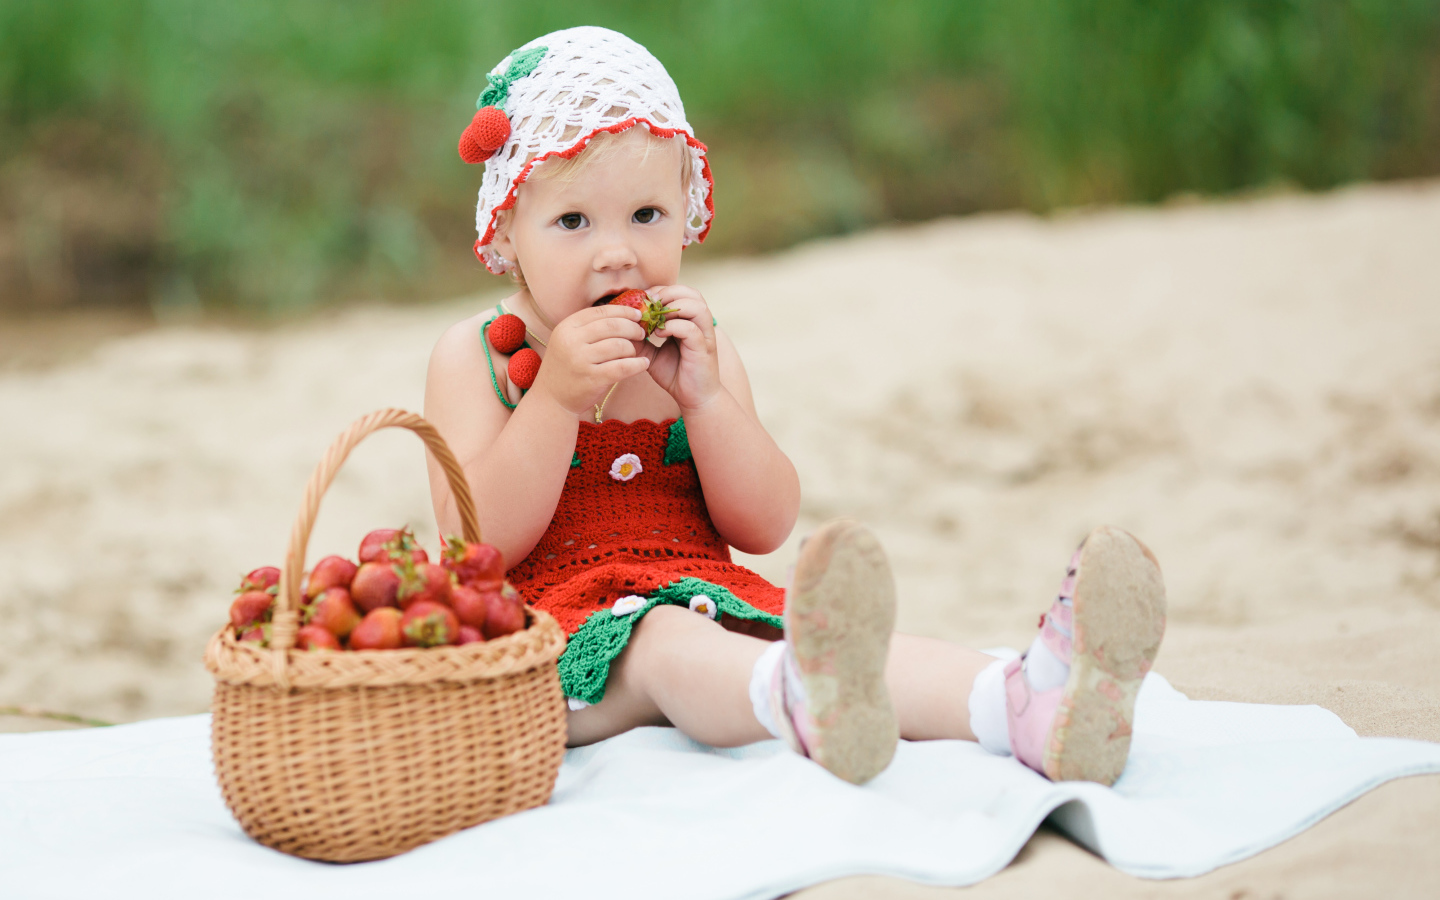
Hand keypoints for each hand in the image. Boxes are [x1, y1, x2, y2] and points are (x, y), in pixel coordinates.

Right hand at [528, 305, 648, 416]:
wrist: (551, 400)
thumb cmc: (565, 368)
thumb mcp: (567, 341)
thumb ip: (588, 328)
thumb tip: (622, 314)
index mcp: (566, 327)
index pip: (600, 312)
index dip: (623, 311)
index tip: (638, 314)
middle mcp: (571, 341)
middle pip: (612, 326)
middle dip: (632, 328)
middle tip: (641, 333)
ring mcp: (581, 360)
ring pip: (619, 345)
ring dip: (633, 348)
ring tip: (636, 352)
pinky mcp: (592, 379)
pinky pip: (623, 367)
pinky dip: (637, 364)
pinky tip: (644, 364)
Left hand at [637, 285, 722, 411]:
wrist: (694, 399)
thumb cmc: (676, 374)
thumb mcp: (652, 353)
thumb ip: (641, 339)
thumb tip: (621, 327)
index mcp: (690, 320)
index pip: (681, 292)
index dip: (661, 291)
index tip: (643, 301)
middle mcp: (700, 323)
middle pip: (691, 292)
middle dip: (667, 294)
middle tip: (648, 306)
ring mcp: (705, 334)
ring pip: (696, 305)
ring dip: (673, 307)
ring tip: (655, 319)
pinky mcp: (704, 348)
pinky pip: (691, 328)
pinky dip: (673, 326)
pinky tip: (659, 334)